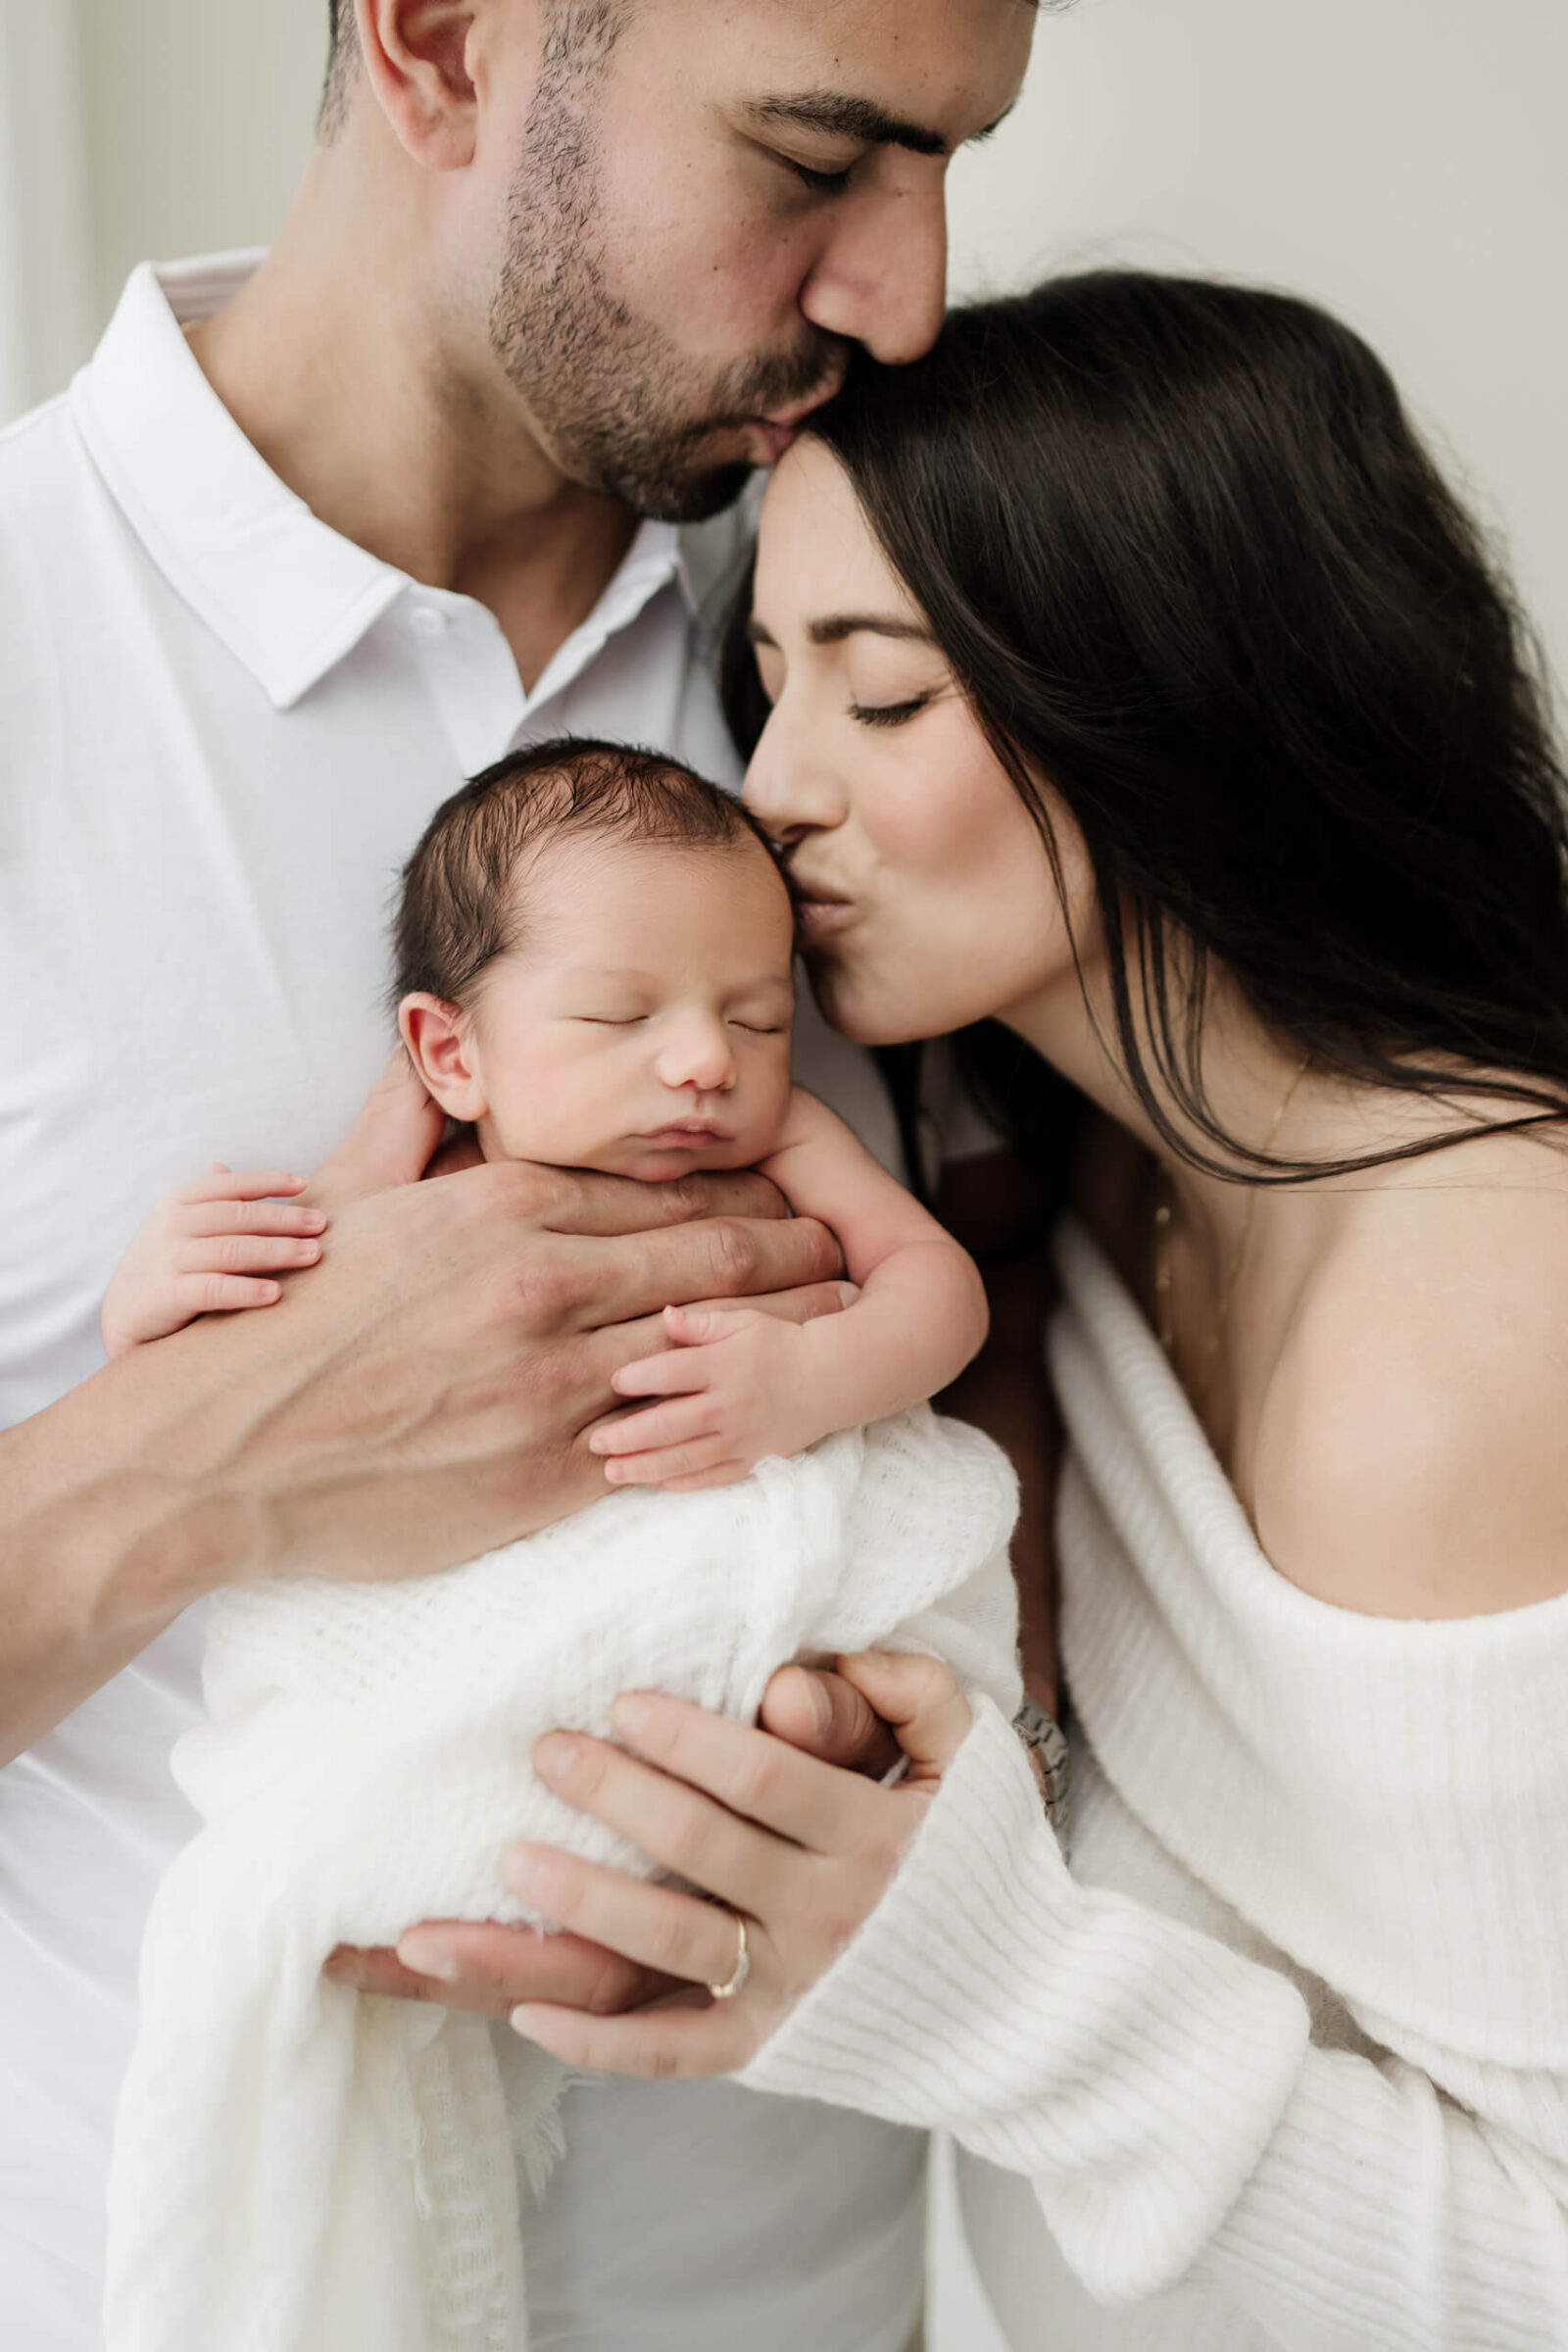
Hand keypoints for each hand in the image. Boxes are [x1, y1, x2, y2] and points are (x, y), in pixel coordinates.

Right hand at [100, 1164, 326, 1356]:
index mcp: (178, 1202)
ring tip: (312, 1254)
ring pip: (231, 1250)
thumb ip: (204, 1199)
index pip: (230, 1186)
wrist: (124, 1315)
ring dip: (277, 1251)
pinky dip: (246, 1290)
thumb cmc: (164, 1264)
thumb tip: (222, 1166)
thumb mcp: (177, 1225)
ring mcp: (168, 1259)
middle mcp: (171, 1225)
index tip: (304, 1184)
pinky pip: (213, 1289)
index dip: (267, 1181)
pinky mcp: (167, 1295)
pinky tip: (276, 1293)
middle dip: (283, 1219)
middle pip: (237, 1216)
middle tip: (321, 1224)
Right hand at [139, 1056, 847, 1589]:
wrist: (215, 1448)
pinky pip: (667, 1444)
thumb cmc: (280, 1317)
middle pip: (711, 1257)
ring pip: (710, 1347)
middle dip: (793, 1253)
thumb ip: (408, 1114)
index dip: (742, 1191)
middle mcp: (541, 1283)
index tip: (790, 1194)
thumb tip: (423, 1033)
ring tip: (843, 1330)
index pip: (661, 1189)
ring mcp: (549, 1382)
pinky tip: (770, 1418)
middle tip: (847, 1252)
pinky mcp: (544, 1474)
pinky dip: (725, 1426)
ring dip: (786, 1337)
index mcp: (502, 1205)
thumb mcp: (344, 1193)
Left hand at [332, 1655, 972, 2077]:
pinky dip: (602, 2046)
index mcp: (875, 1837)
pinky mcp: (772, 2051)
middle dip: (616, 1793)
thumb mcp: (974, 1759)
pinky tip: (528, 2018)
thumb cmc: (980, 1859)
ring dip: (585, 1902)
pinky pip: (676, 2054)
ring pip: (672, 1945)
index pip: (766, 1778)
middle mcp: (831, 1916)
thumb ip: (915, 1693)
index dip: (689, 1738)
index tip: (623, 1701)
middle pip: (703, 1848)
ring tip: (510, 1860)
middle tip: (546, 1751)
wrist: (1022, 2003)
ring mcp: (796, 1989)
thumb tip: (825, 1665)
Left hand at [589, 1295, 857, 1490]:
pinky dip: (685, 1482)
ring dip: (646, 1467)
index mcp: (725, 1364)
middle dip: (628, 1435)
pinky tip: (657, 1485)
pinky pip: (715, 1475)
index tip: (613, 1382)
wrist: (835, 1378)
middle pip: (670, 1423)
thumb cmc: (784, 1343)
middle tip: (595, 1443)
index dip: (639, 1378)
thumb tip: (664, 1316)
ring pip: (686, 1457)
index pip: (672, 1372)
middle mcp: (730, 1403)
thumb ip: (702, 1322)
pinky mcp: (755, 1457)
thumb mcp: (745, 1322)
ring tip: (612, 1473)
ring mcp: (742, 1436)